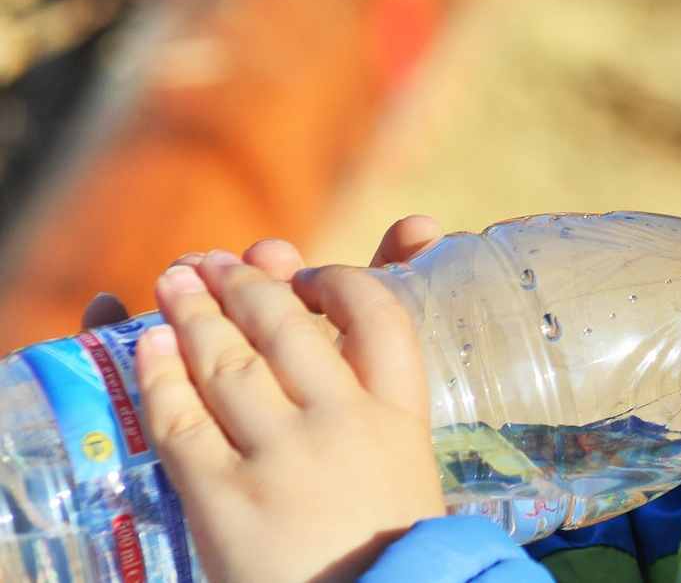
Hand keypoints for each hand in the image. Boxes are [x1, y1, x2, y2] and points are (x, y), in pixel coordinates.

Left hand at [131, 216, 446, 582]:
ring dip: (192, 313)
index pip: (379, 314)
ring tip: (174, 285)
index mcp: (400, 419)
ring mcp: (283, 457)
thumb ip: (378, 408)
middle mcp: (344, 425)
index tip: (310, 275)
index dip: (340, 281)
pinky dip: (160, 374)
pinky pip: (182, 419)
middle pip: (287, 326)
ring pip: (228, 361)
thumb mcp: (404, 468)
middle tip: (215, 263)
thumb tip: (343, 341)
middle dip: (245, 284)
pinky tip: (149, 346)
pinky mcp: (226, 496)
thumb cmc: (384, 545)